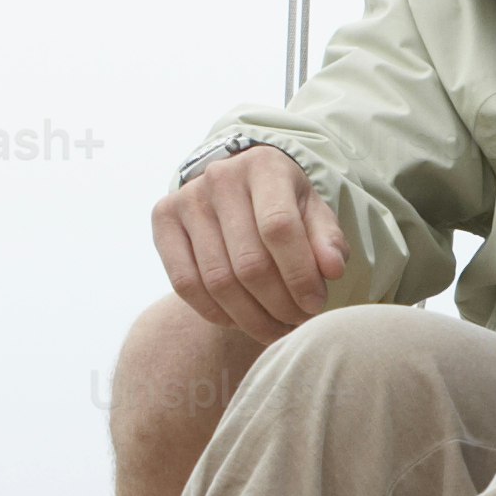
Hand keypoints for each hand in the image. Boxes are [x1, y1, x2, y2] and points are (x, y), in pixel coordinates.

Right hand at [151, 147, 345, 339]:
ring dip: (251, 318)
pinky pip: (185, 284)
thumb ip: (327, 240)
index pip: (280, 228)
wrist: (236, 188)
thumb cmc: (283, 205)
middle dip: (279, 305)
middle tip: (298, 322)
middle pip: (249, 262)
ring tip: (276, 329)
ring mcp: (186, 198)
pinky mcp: (163, 219)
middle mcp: (220, 177)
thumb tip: (333, 270)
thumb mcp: (313, 214)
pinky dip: (216, 313)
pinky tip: (240, 321)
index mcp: (264, 167)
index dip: (300, 276)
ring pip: (218, 281)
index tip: (316, 305)